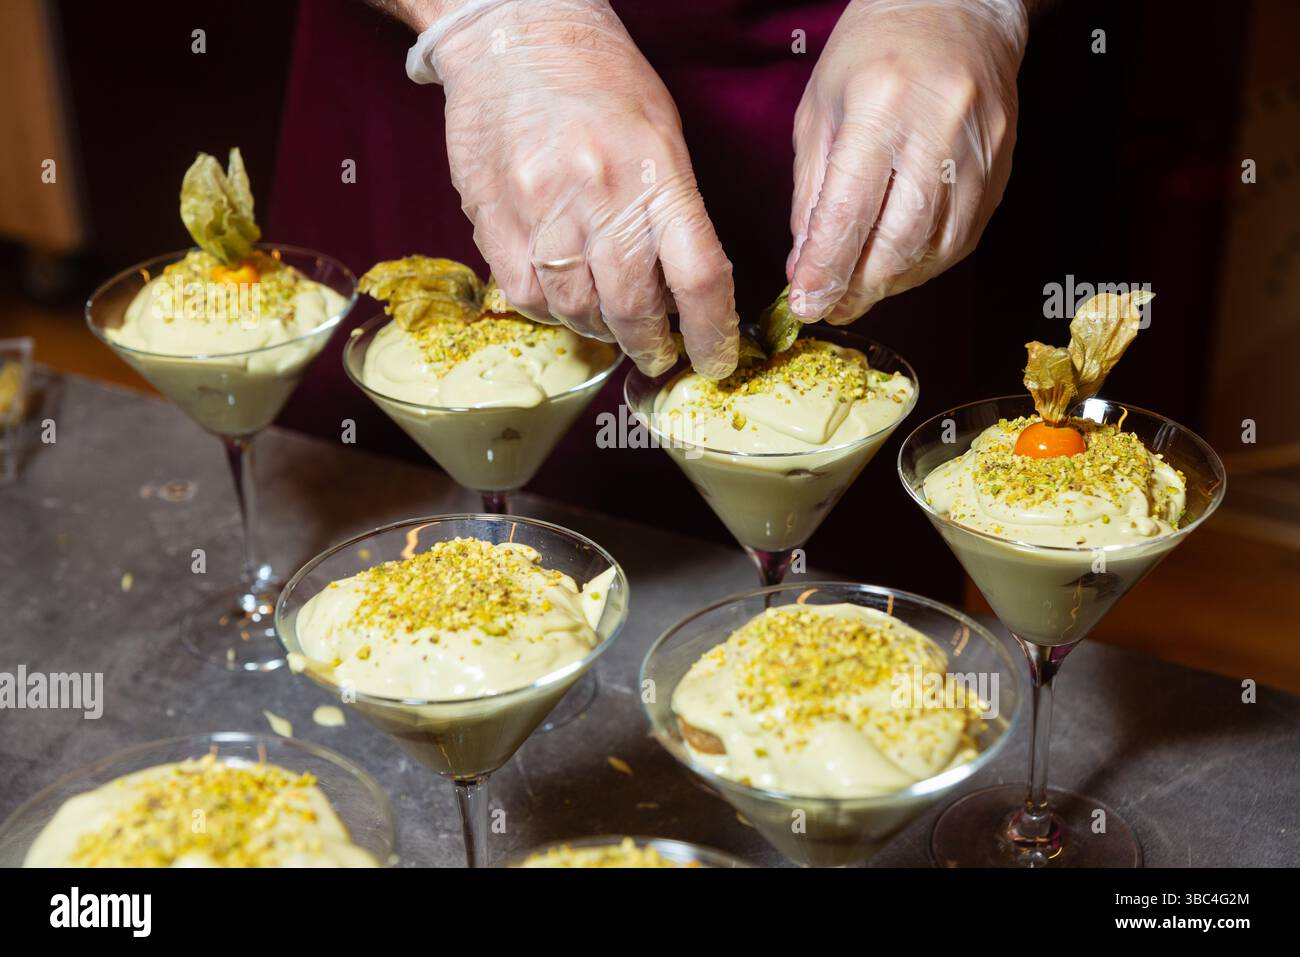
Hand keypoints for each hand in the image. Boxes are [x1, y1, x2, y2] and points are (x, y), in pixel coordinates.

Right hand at [426, 0, 738, 376]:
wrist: (512, 31)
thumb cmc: (597, 77)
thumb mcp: (662, 133)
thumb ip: (674, 212)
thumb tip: (684, 289)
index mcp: (655, 173)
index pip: (700, 277)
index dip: (713, 333)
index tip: (716, 360)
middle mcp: (599, 197)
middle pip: (634, 310)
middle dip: (651, 345)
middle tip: (657, 353)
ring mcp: (540, 212)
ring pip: (577, 311)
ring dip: (600, 329)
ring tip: (609, 319)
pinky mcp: (493, 221)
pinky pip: (527, 296)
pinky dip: (552, 310)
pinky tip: (564, 293)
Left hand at [787, 0, 1027, 322]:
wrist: (955, 8)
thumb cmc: (875, 53)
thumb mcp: (819, 112)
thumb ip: (811, 195)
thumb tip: (804, 266)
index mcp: (880, 106)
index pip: (850, 210)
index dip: (827, 268)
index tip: (807, 304)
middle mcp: (937, 127)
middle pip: (899, 239)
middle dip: (860, 286)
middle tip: (832, 304)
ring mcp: (979, 149)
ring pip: (935, 247)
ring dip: (892, 281)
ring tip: (861, 286)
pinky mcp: (1002, 167)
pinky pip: (963, 237)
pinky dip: (925, 262)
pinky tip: (899, 262)